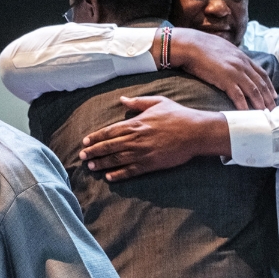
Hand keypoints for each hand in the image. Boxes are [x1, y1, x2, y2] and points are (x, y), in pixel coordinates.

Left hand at [79, 96, 231, 180]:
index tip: (85, 142)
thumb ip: (138, 102)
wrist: (195, 132)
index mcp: (136, 123)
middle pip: (109, 146)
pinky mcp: (151, 164)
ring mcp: (142, 152)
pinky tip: (109, 178)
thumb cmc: (178, 115)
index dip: (96, 137)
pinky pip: (131, 171)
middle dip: (94, 152)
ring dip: (102, 164)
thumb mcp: (157, 102)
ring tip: (91, 167)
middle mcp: (136, 138)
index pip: (110, 131)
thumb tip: (122, 99)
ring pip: (117, 159)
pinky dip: (119, 175)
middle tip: (82, 156)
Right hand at [169, 27, 275, 109]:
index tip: (273, 95)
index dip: (269, 86)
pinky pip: (238, 95)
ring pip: (253, 90)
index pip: (261, 73)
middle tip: (274, 110)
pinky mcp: (225, 79)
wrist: (191, 45)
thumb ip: (231, 57)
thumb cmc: (202, 46)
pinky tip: (247, 113)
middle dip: (268, 98)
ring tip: (264, 114)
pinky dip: (244, 105)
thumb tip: (231, 62)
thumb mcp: (223, 49)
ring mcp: (235, 72)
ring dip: (260, 103)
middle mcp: (242, 65)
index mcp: (242, 57)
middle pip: (260, 84)